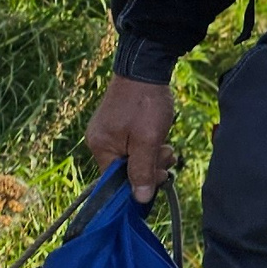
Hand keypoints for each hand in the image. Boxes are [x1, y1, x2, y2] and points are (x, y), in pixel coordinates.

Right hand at [87, 74, 175, 204]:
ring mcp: (108, 132)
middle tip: (168, 154)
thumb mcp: (148, 140)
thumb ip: (142, 170)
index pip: (116, 181)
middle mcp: (99, 141)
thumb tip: (139, 200)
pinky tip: (161, 139)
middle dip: (150, 167)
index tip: (161, 175)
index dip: (139, 183)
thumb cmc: (146, 103)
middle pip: (125, 170)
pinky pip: (133, 146)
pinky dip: (148, 146)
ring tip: (167, 146)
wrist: (146, 67)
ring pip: (133, 158)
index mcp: (100, 147)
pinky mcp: (118, 125)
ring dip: (153, 156)